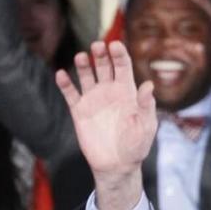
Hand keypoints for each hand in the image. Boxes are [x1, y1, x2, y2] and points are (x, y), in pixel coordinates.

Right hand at [56, 41, 156, 209]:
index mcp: (128, 91)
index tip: (115, 45)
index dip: (119, 54)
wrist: (117, 165)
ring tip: (81, 57)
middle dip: (100, 55)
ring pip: (86, 75)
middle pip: (104, 66)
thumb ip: (146, 105)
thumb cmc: (137, 145)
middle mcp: (110, 91)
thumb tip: (149, 85)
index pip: (123, 66)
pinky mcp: (79, 111)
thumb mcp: (146, 125)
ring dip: (83, 65)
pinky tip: (61, 74)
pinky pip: (70, 93)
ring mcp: (94, 99)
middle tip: (97, 46)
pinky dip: (65, 83)